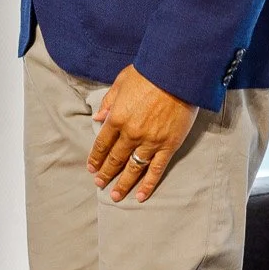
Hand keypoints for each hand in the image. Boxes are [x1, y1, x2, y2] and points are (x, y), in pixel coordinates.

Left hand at [88, 64, 198, 202]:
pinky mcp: (168, 146)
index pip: (102, 143)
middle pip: (115, 159)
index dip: (96, 157)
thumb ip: (109, 102)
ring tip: (115, 196)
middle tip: (99, 184)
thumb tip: (98, 117)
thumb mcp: (121, 82)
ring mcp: (150, 142)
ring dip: (123, 184)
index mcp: (117, 117)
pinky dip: (147, 185)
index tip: (91, 167)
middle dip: (105, 173)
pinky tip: (140, 196)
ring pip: (133, 168)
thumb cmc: (149, 73)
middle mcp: (131, 133)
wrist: (177, 74)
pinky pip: (156, 170)